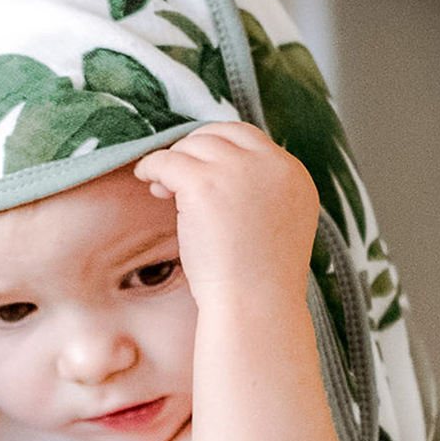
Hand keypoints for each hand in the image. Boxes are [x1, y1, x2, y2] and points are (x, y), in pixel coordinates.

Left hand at [134, 125, 316, 306]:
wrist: (256, 306)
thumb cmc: (259, 282)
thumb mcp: (274, 226)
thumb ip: (258, 194)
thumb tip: (213, 175)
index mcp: (294, 174)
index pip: (249, 138)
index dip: (218, 149)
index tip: (200, 169)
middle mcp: (271, 165)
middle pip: (220, 134)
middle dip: (194, 150)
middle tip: (175, 179)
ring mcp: (238, 171)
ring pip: (192, 145)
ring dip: (173, 162)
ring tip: (161, 190)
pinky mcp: (204, 184)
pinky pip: (167, 159)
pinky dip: (151, 166)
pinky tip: (145, 179)